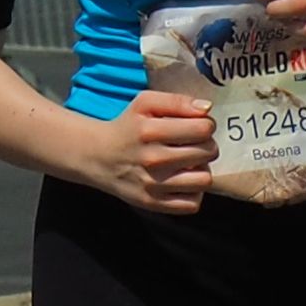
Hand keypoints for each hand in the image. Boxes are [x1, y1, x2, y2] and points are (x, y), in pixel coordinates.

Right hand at [94, 91, 216, 217]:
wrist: (97, 156)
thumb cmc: (128, 128)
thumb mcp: (144, 103)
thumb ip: (176, 101)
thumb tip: (207, 108)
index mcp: (150, 131)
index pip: (203, 129)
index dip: (206, 125)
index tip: (197, 127)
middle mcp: (152, 159)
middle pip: (208, 152)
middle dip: (207, 146)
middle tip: (194, 144)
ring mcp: (152, 184)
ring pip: (204, 180)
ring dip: (201, 170)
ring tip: (189, 164)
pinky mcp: (152, 203)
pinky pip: (192, 204)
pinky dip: (193, 193)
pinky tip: (182, 181)